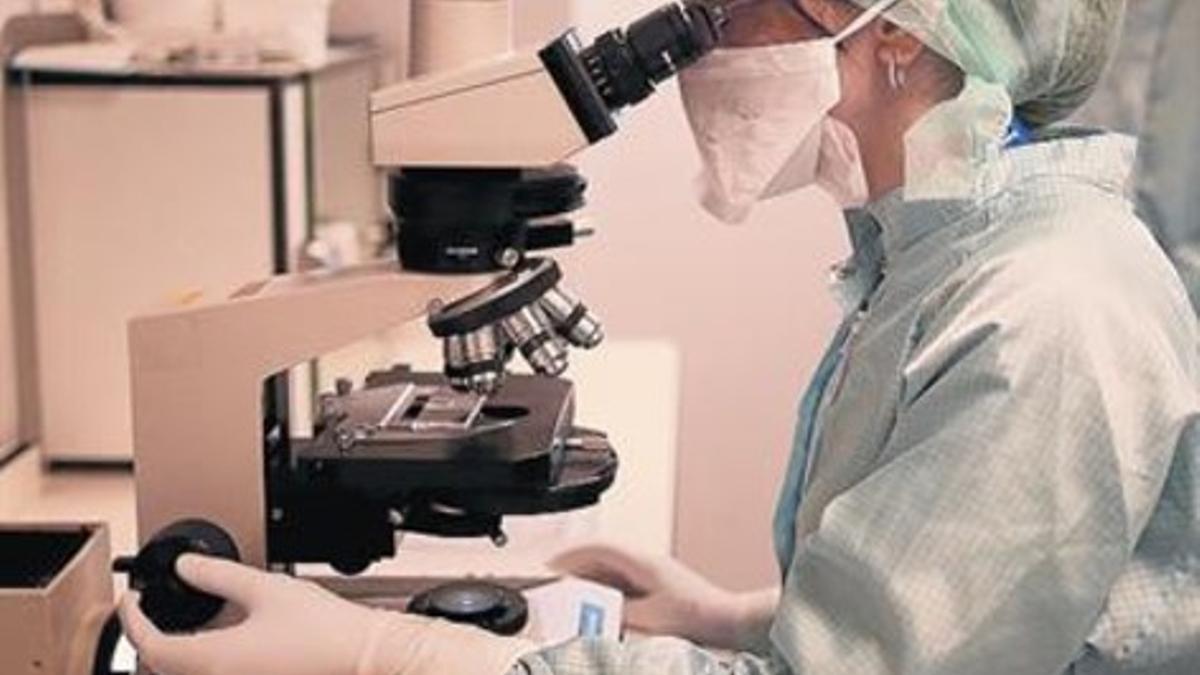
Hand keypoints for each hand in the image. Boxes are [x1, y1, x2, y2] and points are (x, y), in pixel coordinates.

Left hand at [119, 554, 531, 674]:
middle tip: (150, 614)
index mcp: (211, 661)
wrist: (363, 658)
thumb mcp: (264, 588)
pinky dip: (204, 661)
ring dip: (176, 655)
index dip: (132, 621)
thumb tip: (187, 566)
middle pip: (161, 669)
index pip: (149, 646)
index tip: (131, 600)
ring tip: (182, 627)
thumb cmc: (324, 631)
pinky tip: (222, 642)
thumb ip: (218, 575)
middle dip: (149, 642)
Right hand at [550, 543, 777, 650]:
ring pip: (611, 570)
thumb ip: (616, 612)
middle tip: (551, 582)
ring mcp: (651, 573)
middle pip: (601, 558)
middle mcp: (645, 562)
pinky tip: (596, 607)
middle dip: (574, 568)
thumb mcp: (649, 618)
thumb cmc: (697, 616)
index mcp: (642, 561)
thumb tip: (590, 609)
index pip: (598, 549)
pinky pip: (621, 583)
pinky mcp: (657, 586)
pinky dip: (604, 591)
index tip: (548, 565)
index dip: (570, 555)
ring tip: (567, 596)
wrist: (727, 620)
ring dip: (588, 580)